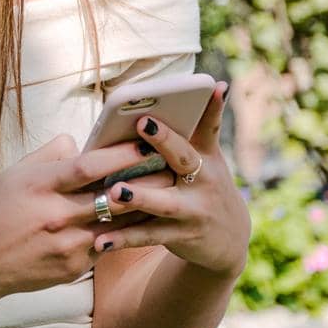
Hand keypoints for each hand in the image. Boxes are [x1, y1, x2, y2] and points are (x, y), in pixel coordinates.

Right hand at [0, 130, 181, 304]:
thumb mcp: (17, 173)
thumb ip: (52, 155)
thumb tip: (80, 142)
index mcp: (41, 186)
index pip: (89, 167)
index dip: (121, 155)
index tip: (146, 144)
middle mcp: (56, 216)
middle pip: (113, 198)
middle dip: (147, 182)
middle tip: (173, 168)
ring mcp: (66, 246)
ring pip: (118, 226)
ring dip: (144, 210)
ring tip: (168, 194)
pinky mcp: (73, 268)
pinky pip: (105, 246)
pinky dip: (122, 233)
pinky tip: (141, 222)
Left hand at [89, 81, 250, 278]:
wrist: (228, 241)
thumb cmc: (205, 186)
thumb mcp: (208, 159)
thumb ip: (195, 130)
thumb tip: (202, 89)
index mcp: (207, 156)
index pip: (210, 126)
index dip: (212, 107)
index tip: (211, 85)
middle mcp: (205, 181)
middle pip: (183, 158)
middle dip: (165, 141)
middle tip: (143, 123)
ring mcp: (194, 211)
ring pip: (163, 203)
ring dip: (139, 196)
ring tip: (114, 191)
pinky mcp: (181, 237)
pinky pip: (147, 236)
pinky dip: (122, 238)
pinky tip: (100, 240)